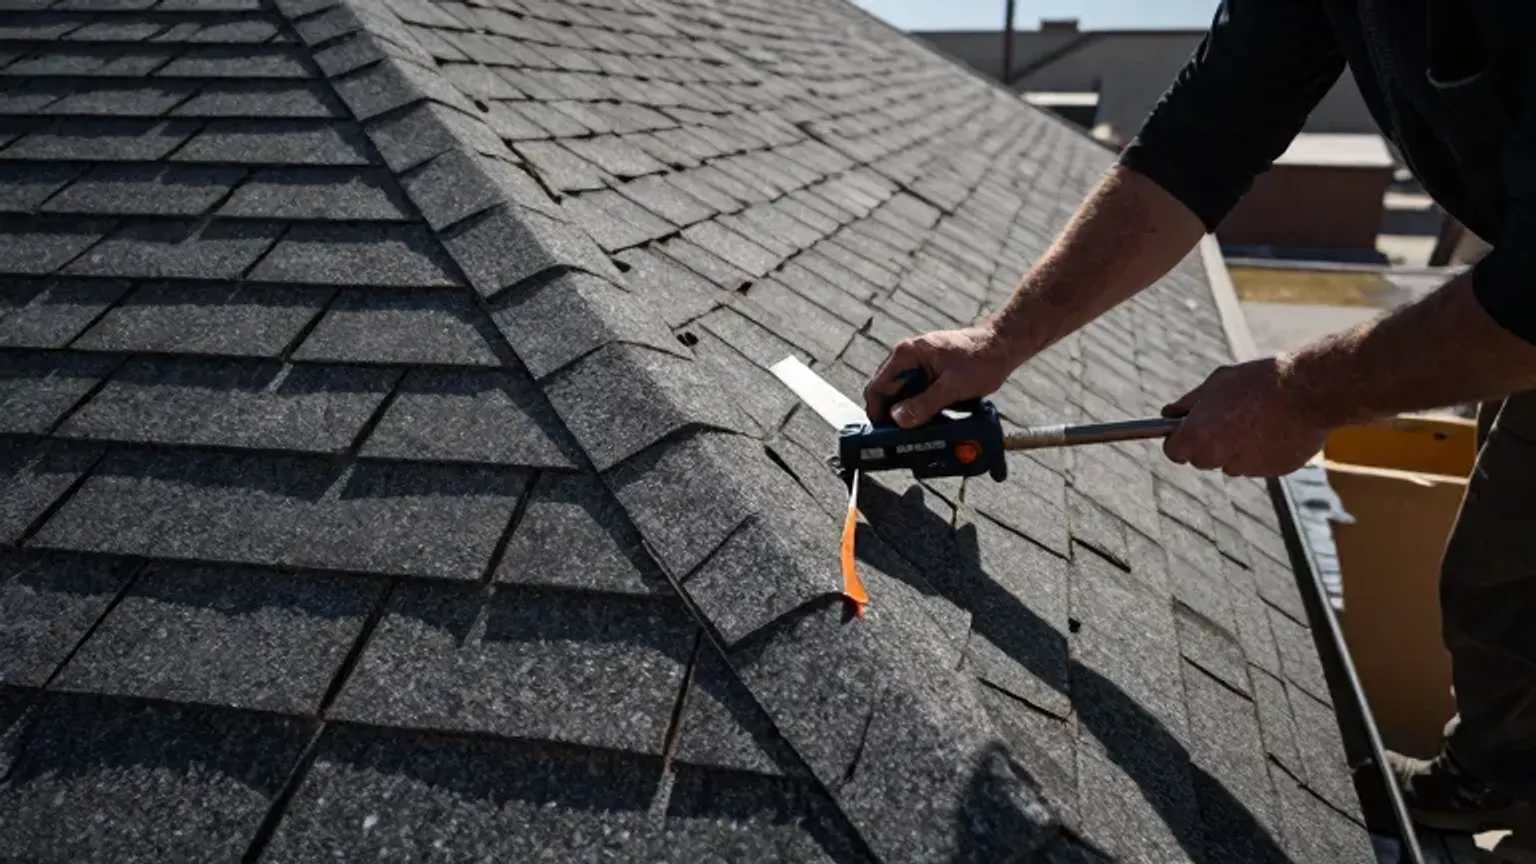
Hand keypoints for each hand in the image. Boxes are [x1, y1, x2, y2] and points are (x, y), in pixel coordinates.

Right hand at [863, 323, 1017, 426]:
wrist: (1003, 346)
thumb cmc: (981, 357)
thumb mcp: (953, 386)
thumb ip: (925, 404)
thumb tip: (899, 419)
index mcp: (906, 354)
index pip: (878, 387)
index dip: (877, 413)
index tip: (881, 434)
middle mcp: (908, 359)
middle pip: (889, 395)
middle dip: (894, 417)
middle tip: (902, 439)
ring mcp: (918, 367)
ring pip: (903, 398)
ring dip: (909, 415)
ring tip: (920, 431)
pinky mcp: (929, 375)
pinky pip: (917, 396)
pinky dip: (921, 410)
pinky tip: (932, 420)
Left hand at [1160, 356, 1330, 476]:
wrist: (1307, 391)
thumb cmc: (1257, 382)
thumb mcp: (1215, 383)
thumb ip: (1187, 403)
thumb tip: (1168, 414)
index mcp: (1196, 438)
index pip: (1173, 451)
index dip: (1179, 438)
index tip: (1188, 427)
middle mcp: (1217, 460)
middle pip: (1202, 458)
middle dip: (1209, 442)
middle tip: (1228, 416)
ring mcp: (1247, 468)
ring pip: (1233, 461)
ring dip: (1238, 446)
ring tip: (1257, 417)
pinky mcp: (1274, 471)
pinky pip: (1261, 462)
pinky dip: (1264, 450)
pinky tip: (1276, 426)